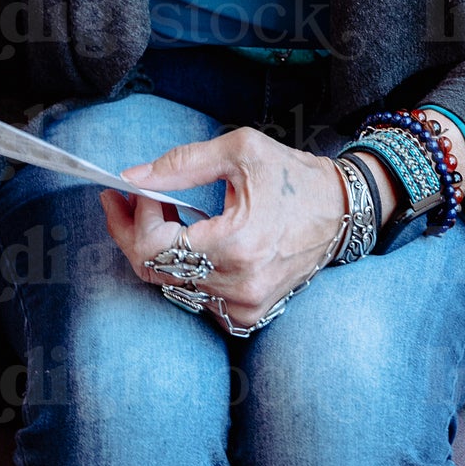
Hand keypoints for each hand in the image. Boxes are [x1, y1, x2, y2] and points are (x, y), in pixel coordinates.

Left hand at [99, 127, 346, 331]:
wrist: (341, 211)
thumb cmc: (293, 177)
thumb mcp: (240, 151)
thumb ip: (182, 164)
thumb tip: (133, 177)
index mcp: (237, 244)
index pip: (156, 248)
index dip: (136, 217)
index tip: (136, 189)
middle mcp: (240, 286)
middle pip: (155, 272)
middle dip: (132, 232)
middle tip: (124, 200)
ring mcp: (244, 306)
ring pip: (171, 286)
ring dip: (157, 249)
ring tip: (160, 211)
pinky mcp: (248, 314)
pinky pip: (195, 297)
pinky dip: (181, 269)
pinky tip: (184, 239)